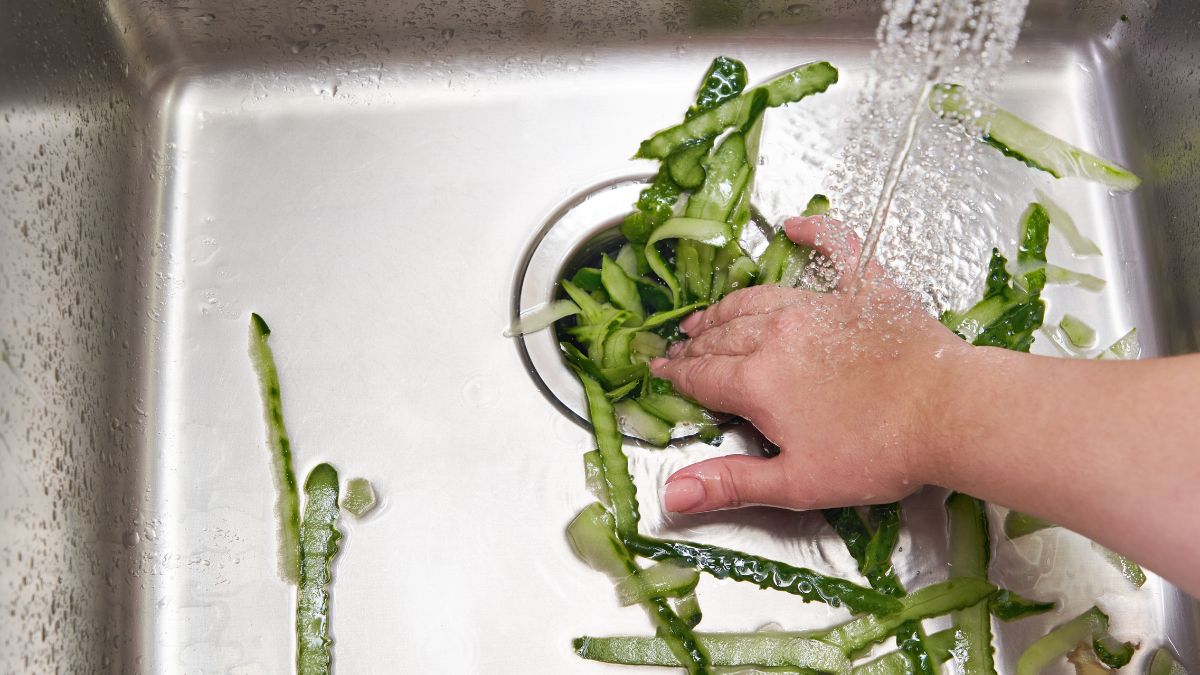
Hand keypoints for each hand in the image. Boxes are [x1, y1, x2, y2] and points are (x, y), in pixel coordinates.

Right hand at [650, 215, 968, 512]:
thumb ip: (730, 484)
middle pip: (723, 335)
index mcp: (758, 381)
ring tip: (710, 313)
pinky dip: (815, 232)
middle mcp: (778, 334)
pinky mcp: (865, 290)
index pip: (702, 375)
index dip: (675, 375)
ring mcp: (820, 306)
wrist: (949, 413)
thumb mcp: (796, 483)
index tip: (658, 371)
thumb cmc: (877, 453)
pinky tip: (796, 224)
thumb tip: (671, 494)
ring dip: (727, 307)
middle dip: (696, 342)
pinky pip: (836, 248)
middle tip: (680, 346)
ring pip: (757, 299)